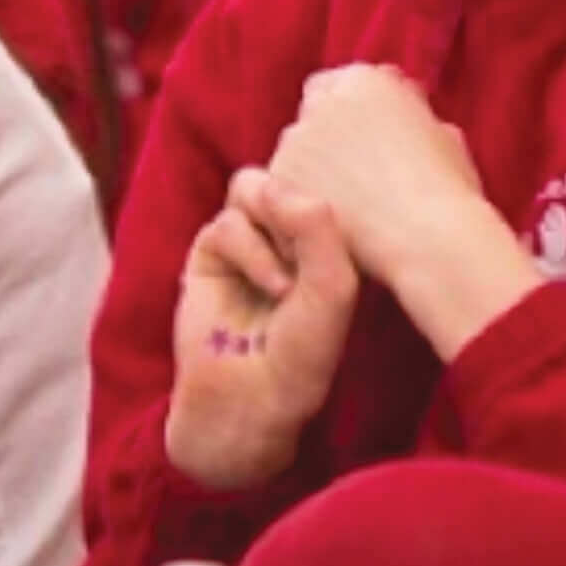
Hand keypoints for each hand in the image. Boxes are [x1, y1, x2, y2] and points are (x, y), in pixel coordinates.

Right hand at [166, 169, 358, 488]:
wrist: (255, 396)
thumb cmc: (307, 350)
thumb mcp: (333, 284)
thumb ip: (315, 226)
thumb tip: (277, 183)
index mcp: (324, 236)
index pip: (326, 179)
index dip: (336, 191)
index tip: (355, 232)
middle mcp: (285, 233)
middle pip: (285, 170)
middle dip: (298, 203)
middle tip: (312, 246)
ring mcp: (247, 240)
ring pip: (252, 186)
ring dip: (274, 224)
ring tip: (291, 276)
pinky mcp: (210, 254)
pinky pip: (227, 223)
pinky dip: (251, 250)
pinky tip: (274, 287)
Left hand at [265, 64, 491, 284]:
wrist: (425, 236)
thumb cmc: (447, 192)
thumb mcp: (443, 135)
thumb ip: (412, 113)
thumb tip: (405, 106)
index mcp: (366, 80)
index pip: (339, 84)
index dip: (350, 114)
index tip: (362, 141)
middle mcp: (324, 101)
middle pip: (312, 111)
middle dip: (325, 135)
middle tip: (349, 174)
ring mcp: (296, 138)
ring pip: (295, 149)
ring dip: (311, 168)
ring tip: (344, 208)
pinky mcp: (279, 178)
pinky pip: (283, 189)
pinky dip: (299, 204)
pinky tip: (327, 228)